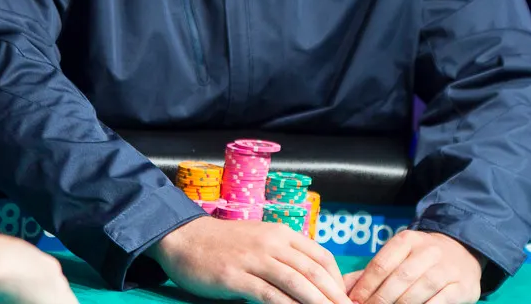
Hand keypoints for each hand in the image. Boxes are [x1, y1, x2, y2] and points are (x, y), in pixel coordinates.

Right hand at [149, 216, 350, 303]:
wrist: (185, 238)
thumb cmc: (225, 244)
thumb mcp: (260, 239)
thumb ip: (284, 254)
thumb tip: (311, 278)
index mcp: (281, 233)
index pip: (320, 255)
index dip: (337, 279)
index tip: (345, 299)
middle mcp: (272, 243)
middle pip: (313, 270)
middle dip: (335, 295)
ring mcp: (254, 258)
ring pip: (296, 282)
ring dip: (318, 302)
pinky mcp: (236, 276)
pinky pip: (269, 294)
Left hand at [343, 231, 482, 303]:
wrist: (463, 250)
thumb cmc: (422, 258)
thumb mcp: (398, 255)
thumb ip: (372, 272)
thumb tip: (342, 287)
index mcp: (407, 240)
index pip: (381, 264)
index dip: (365, 286)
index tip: (353, 302)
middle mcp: (428, 251)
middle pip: (398, 279)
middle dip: (379, 299)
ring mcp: (446, 268)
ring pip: (419, 290)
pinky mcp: (462, 286)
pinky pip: (440, 301)